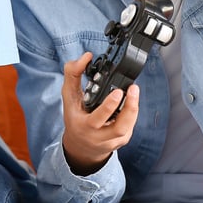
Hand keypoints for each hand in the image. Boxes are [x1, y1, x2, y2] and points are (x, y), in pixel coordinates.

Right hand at [59, 52, 139, 175]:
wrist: (80, 145)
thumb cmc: (75, 116)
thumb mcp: (69, 96)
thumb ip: (73, 73)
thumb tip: (86, 56)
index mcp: (83, 126)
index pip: (97, 119)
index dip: (109, 106)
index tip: (117, 91)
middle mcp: (97, 137)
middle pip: (118, 128)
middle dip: (129, 108)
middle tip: (133, 89)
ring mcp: (110, 141)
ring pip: (127, 129)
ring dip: (133, 109)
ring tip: (134, 91)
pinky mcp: (120, 142)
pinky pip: (130, 128)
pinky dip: (132, 114)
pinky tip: (130, 102)